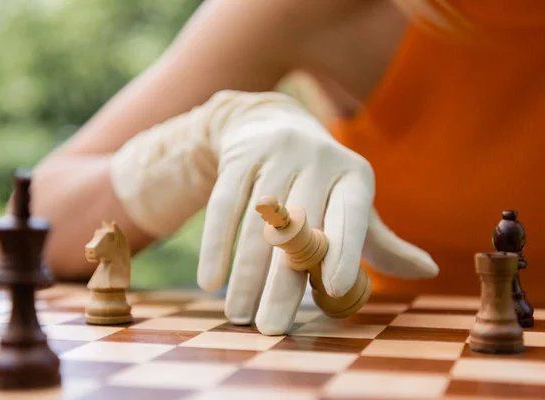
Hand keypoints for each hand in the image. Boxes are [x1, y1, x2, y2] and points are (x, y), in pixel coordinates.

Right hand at [110, 90, 438, 334]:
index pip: (352, 216)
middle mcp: (318, 160)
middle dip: (282, 284)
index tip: (333, 290)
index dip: (344, 251)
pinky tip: (211, 280)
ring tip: (240, 315)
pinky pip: (224, 205)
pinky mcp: (240, 156)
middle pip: (299, 233)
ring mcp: (277, 155)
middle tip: (272, 328)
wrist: (273, 126)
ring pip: (258, 224)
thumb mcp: (352, 203)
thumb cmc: (321, 180)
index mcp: (353, 176)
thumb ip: (382, 240)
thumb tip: (431, 270)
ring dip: (245, 275)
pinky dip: (215, 245)